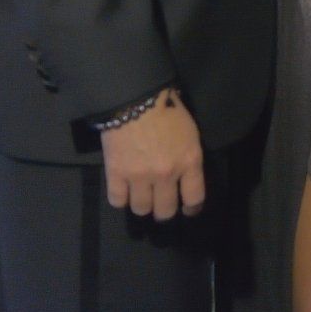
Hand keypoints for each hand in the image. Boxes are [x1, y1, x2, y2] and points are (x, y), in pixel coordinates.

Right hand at [101, 90, 204, 220]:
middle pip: (165, 211)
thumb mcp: (190, 135)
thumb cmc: (169, 111)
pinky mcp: (116, 174)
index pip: (194, 198)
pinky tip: (124, 191)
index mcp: (189, 162)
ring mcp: (139, 176)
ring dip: (143, 206)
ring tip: (142, 197)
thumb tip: (186, 179)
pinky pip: (118, 201)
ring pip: (141, 209)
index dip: (192, 209)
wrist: (136, 99)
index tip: (188, 210)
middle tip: (162, 206)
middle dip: (165, 212)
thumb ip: (189, 159)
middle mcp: (166, 174)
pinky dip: (121, 199)